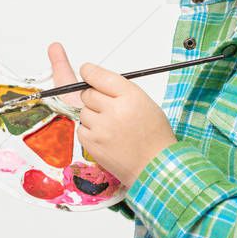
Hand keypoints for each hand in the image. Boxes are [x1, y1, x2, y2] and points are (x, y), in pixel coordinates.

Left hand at [47, 42, 178, 186]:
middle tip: (106, 107)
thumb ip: (121, 90)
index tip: (86, 70)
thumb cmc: (154, 136)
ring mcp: (102, 129)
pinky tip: (105, 137)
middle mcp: (114, 111)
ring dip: (93, 115)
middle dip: (94, 97)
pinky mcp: (92, 144)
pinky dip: (90, 131)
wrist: (155, 167)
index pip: (101, 76)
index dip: (90, 72)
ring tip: (110, 126)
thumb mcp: (145, 103)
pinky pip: (81, 128)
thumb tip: (98, 81)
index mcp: (130, 97)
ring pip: (83, 111)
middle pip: (88, 93)